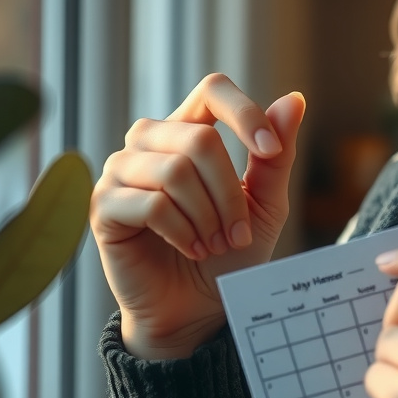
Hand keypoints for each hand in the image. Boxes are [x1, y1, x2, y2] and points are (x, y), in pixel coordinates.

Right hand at [89, 73, 305, 359]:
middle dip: (229, 193)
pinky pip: (151, 204)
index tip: (271, 150)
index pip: (213, 89)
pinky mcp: (103, 206)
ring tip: (214, 243)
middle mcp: (150, 140)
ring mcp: (122, 171)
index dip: (244, 114)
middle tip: (237, 233)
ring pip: (176, 171)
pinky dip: (183, 231)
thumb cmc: (231, 250)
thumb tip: (294, 99)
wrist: (199, 307)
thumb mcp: (266, 202)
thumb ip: (276, 154)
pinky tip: (190, 249)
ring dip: (208, 216)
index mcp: (190, 128)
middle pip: (199, 139)